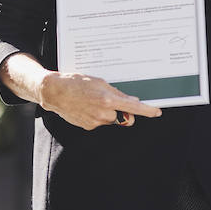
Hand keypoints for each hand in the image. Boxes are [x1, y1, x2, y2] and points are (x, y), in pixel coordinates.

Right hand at [38, 71, 161, 129]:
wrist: (54, 92)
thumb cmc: (76, 83)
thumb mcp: (100, 82)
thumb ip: (118, 94)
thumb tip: (132, 102)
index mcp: (108, 100)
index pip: (134, 108)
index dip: (148, 111)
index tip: (157, 112)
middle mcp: (103, 114)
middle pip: (124, 117)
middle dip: (124, 111)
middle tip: (114, 101)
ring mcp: (95, 122)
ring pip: (112, 119)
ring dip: (109, 112)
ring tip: (94, 101)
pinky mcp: (88, 127)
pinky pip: (100, 122)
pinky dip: (98, 115)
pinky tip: (87, 106)